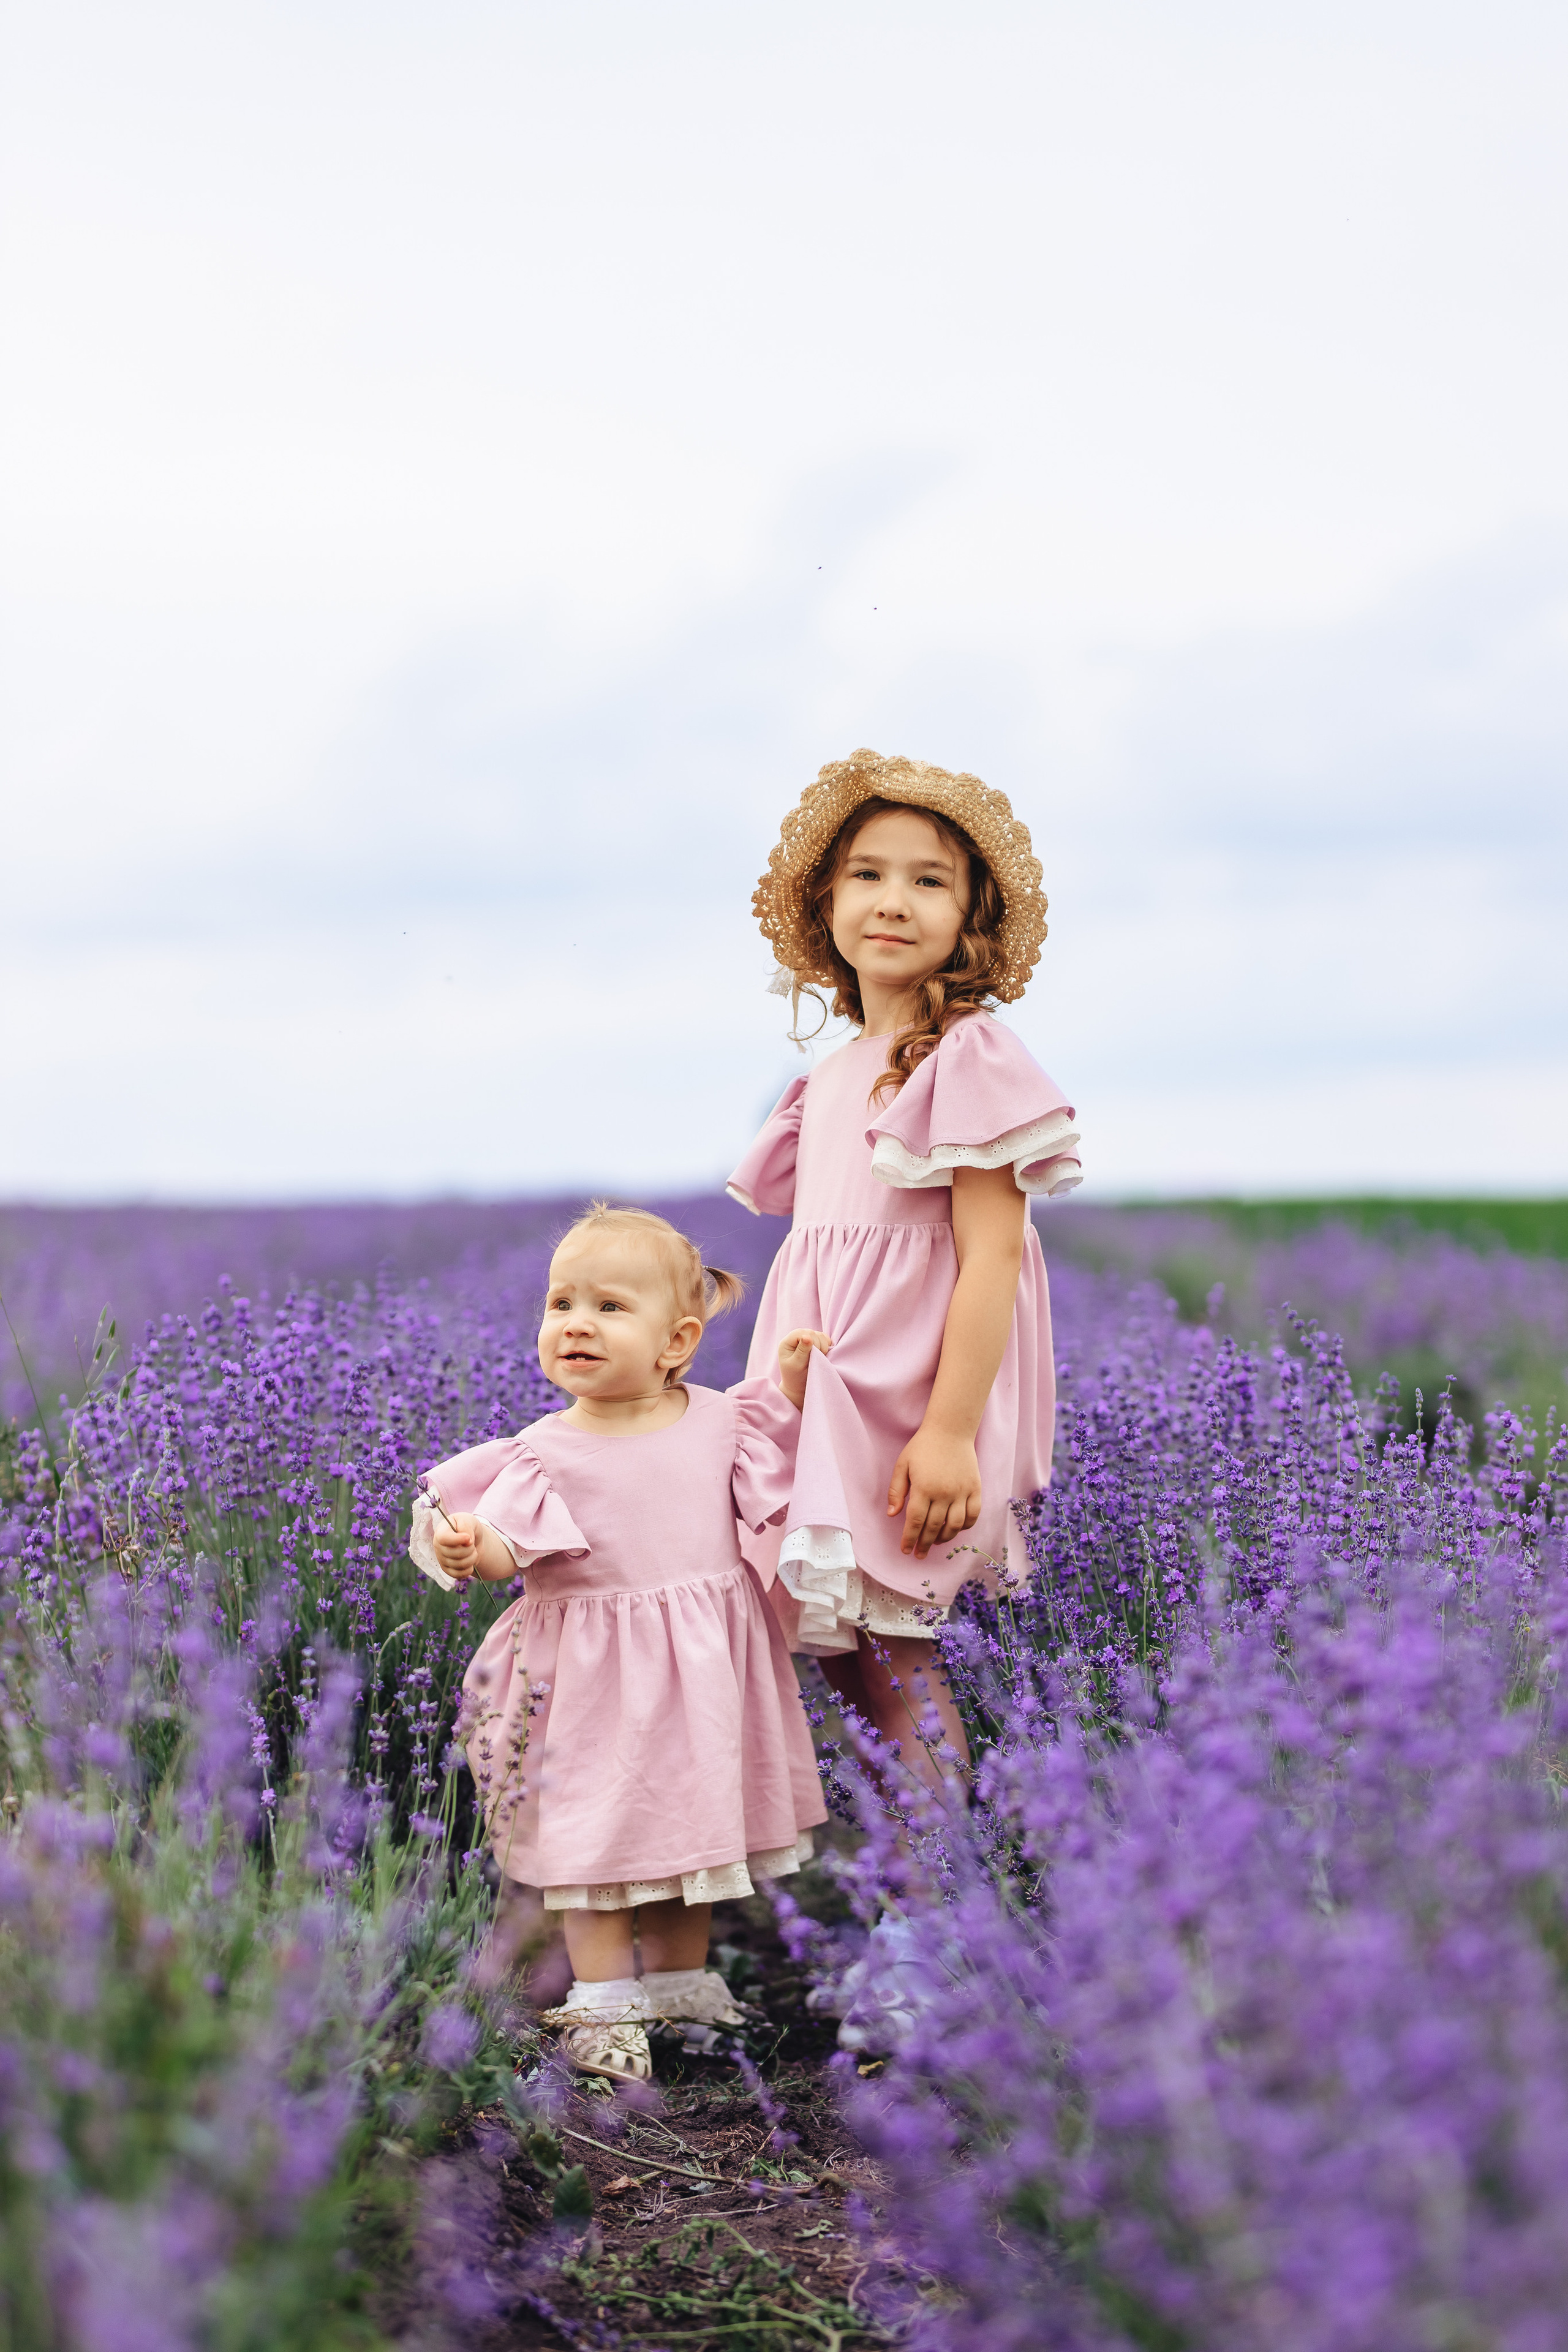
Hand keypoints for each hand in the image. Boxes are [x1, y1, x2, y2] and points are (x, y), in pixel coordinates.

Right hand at [433, 1510, 481, 1580]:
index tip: (469, 1538)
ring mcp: (441, 1559)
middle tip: (473, 1543)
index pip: (443, 1538)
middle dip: (470, 1549)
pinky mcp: (447, 1570)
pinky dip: (469, 1569)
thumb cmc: (468, 1527)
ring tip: (473, 1551)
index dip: (457, 1540)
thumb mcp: (468, 1519)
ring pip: (459, 1565)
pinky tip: (470, 1562)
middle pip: (455, 1553)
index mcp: (441, 1531)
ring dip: (472, 1558)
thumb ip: (466, 1526)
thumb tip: (467, 1541)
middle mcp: (438, 1546)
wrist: (472, 1539)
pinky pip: (459, 1574)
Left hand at [776, 1327, 832, 1410]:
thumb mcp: (797, 1365)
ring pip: (818, 1334)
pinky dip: (826, 1344)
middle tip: (817, 1357)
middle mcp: (795, 1339)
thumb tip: (807, 1336)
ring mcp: (804, 1340)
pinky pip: (824, 1338)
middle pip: (811, 1332)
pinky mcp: (813, 1343)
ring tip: (820, 1357)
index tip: (814, 1353)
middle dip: (818, 1344)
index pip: (800, 1332)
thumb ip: (802, 1351)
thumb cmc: (796, 1377)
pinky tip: (823, 1354)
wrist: (799, 1386)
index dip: (810, 1340)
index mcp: (786, 1343)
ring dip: (823, 1345)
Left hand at [887, 1425, 981, 1557]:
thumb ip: (896, 1490)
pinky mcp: (975, 1489)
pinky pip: (973, 1515)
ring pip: (954, 1526)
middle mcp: (944, 1493)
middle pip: (933, 1527)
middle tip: (919, 1554)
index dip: (909, 1539)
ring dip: (944, 1538)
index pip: (915, 1521)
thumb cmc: (923, 1447)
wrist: (951, 1430)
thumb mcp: (902, 1464)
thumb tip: (892, 1515)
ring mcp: (962, 1492)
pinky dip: (965, 1527)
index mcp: (923, 1488)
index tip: (905, 1550)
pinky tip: (955, 1529)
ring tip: (935, 1542)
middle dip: (924, 1544)